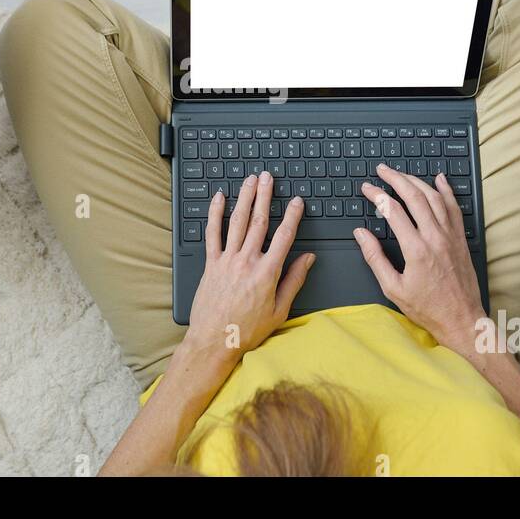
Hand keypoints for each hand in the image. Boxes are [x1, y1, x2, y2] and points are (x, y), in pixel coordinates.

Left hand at [183, 172, 315, 367]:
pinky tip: (219, 199)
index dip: (292, 216)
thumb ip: (294, 281)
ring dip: (245, 198)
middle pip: (259, 221)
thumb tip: (308, 259)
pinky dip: (215, 214)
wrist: (214, 341)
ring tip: (249, 180)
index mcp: (267, 272)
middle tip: (268, 178)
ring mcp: (227, 260)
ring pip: (237, 222)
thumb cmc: (247, 330)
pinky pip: (212, 233)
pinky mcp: (210, 264)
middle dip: (265, 196)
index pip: (284, 236)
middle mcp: (247, 261)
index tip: (297, 201)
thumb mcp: (280, 310)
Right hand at [353, 164, 484, 354]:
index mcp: (416, 249)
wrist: (462, 320)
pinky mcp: (461, 239)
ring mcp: (451, 236)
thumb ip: (374, 258)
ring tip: (402, 174)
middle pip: (414, 196)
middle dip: (396, 178)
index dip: (377, 195)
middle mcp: (435, 237)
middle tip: (382, 170)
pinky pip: (454, 207)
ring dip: (417, 181)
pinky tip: (439, 179)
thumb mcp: (393, 288)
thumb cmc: (428, 309)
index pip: (392, 210)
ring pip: (434, 197)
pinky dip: (446, 190)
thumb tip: (361, 234)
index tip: (367, 188)